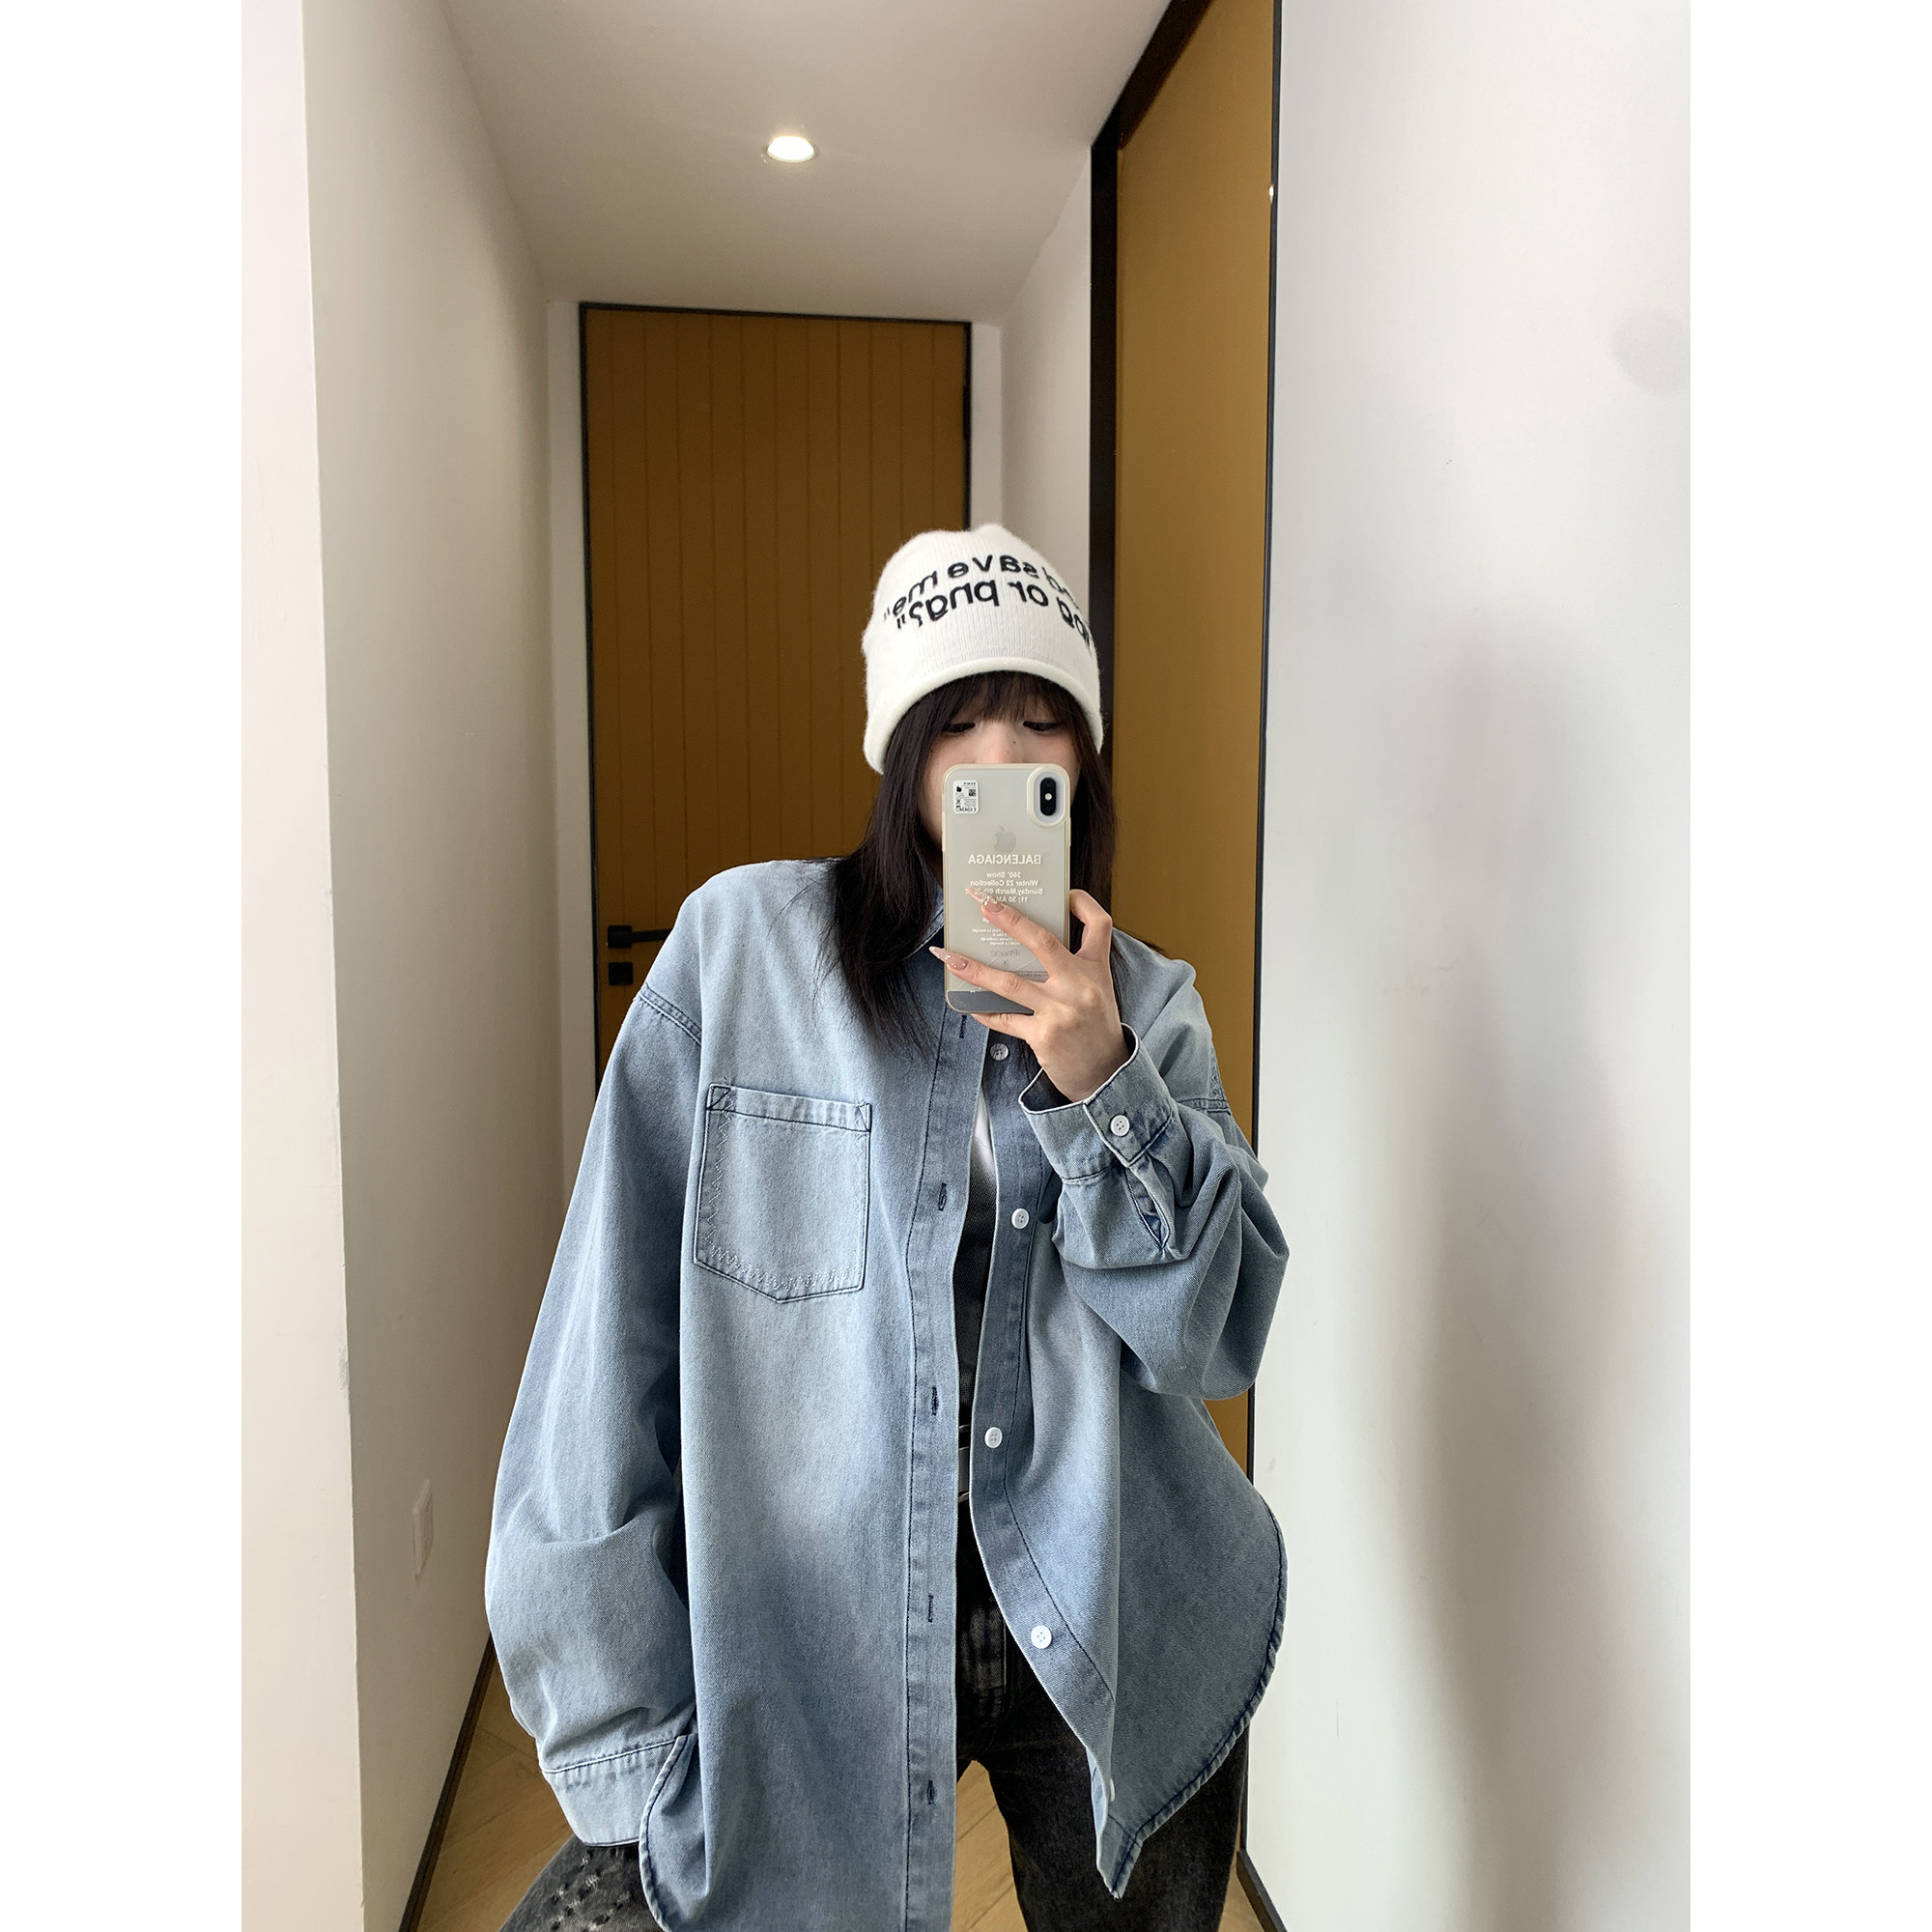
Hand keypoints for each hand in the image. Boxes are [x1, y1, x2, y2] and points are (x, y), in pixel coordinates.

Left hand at [930, 888, 1129, 1102]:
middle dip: (1009, 920)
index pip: (1098, 924)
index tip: (1062, 892)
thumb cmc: (1096, 1028)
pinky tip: (965, 1002)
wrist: (1105, 1074)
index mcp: (1095, 970)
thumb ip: (1076, 965)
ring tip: (948, 957)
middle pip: (1043, 943)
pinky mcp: (1043, 1036)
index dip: (1081, 903)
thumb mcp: (1098, 990)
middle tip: (983, 902)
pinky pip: (1004, 1018)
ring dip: (974, 969)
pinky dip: (982, 1009)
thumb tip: (1032, 944)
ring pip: (1010, 983)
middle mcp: (1079, 986)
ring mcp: (1060, 1011)